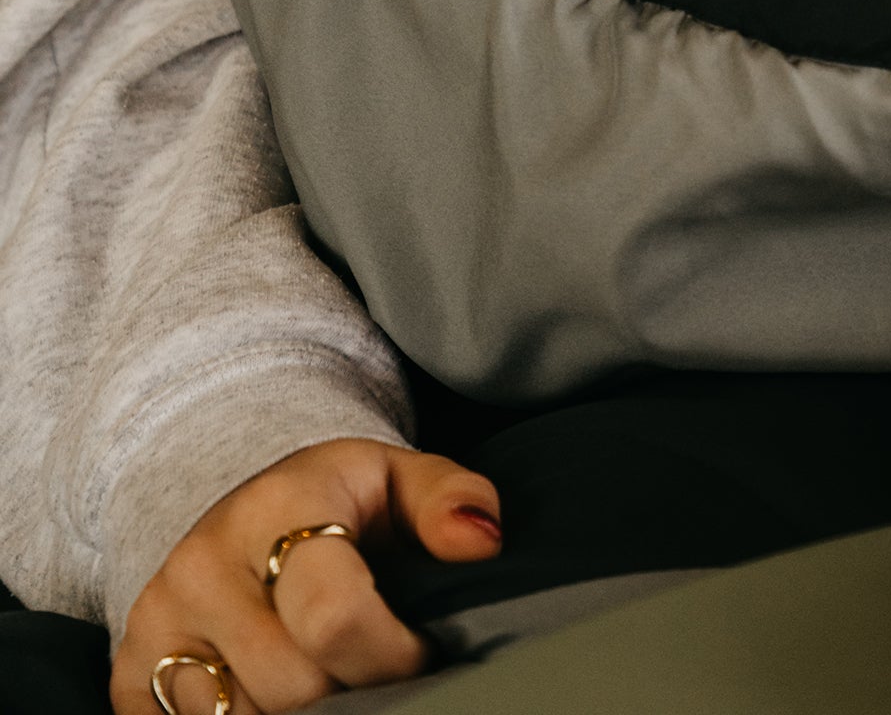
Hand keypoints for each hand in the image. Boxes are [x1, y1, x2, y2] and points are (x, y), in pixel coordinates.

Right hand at [114, 438, 502, 711]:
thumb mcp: (394, 477)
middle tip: (373, 674)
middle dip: (351, 694)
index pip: (334, 616)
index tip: (419, 654)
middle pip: (292, 689)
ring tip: (326, 680)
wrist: (230, 501)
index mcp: (275, 507)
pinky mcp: (128, 675)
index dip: (392, 655)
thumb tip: (482, 541)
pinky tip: (269, 695)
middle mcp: (202, 566)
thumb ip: (447, 500)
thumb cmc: (331, 501)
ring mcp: (157, 624)